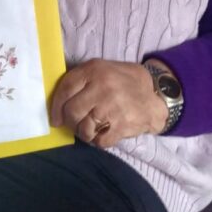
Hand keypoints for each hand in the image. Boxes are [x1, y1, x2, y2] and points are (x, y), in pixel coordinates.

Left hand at [49, 58, 167, 147]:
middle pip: (71, 111)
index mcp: (94, 70)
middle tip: (75, 124)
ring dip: (84, 133)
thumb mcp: (103, 69)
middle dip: (70, 122)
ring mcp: (112, 107)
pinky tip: (103, 134)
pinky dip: (98, 141)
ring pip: (83, 129)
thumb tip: (58, 100)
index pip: (65, 89)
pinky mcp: (122, 125)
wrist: (156, 95)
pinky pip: (99, 141)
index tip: (56, 118)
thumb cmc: (124, 82)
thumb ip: (82, 79)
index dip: (56, 106)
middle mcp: (102, 87)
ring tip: (90, 129)